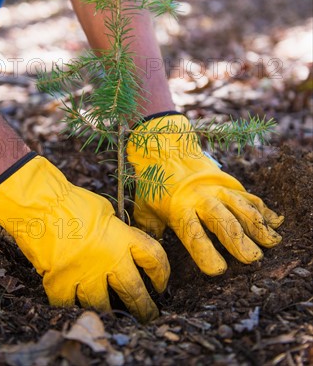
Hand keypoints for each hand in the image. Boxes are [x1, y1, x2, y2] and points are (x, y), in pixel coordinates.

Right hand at [0, 153, 169, 321]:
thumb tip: (123, 241)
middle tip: (148, 317)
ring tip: (114, 317)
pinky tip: (77, 308)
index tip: (161, 284)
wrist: (39, 205)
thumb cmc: (71, 202)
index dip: (162, 274)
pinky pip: (70, 305)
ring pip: (103, 305)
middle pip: (134, 290)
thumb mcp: (104, 210)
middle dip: (143, 308)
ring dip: (110, 312)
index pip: (154, 258)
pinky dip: (73, 307)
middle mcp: (109, 258)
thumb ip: (117, 230)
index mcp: (122, 236)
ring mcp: (85, 274)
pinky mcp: (61, 283)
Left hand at [127, 114, 283, 275]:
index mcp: (179, 209)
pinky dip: (263, 210)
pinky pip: (249, 197)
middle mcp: (201, 199)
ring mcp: (218, 190)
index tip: (218, 270)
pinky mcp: (229, 184)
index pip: (193, 234)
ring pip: (240, 207)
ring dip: (257, 225)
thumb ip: (149, 231)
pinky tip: (275, 222)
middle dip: (239, 241)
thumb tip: (150, 257)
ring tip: (271, 243)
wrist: (166, 149)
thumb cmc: (153, 184)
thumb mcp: (144, 207)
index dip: (206, 253)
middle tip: (252, 258)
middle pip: (223, 221)